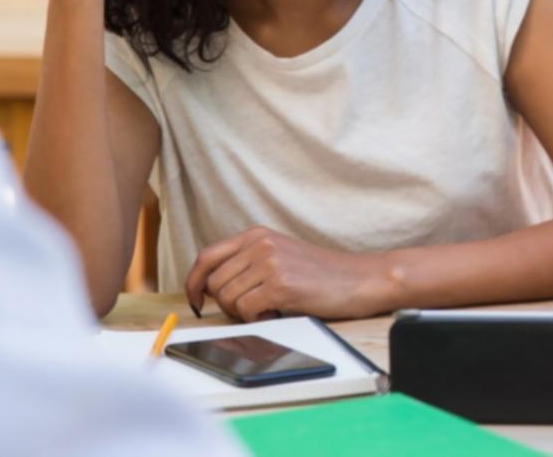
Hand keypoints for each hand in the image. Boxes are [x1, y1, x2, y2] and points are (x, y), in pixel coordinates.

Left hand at [184, 227, 388, 321]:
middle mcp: (260, 244)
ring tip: (271, 307)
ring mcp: (270, 262)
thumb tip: (208, 288)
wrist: (359, 279)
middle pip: (214, 283)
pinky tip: (279, 311)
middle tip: (253, 308)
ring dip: (244, 312)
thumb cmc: (321, 275)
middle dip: (226, 304)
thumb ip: (248, 263)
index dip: (193, 282)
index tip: (195, 301)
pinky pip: (246, 311)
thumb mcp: (280, 256)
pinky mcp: (279, 284)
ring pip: (227, 299)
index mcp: (257, 235)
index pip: (207, 257)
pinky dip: (258, 318)